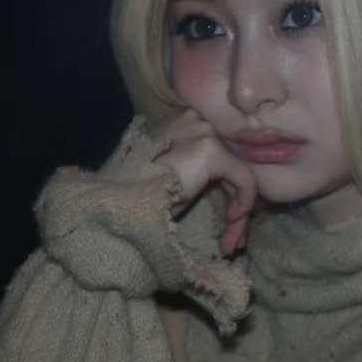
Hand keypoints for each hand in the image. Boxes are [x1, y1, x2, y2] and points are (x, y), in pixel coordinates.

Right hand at [150, 110, 256, 254]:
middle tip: (232, 239)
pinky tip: (231, 223)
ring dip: (238, 214)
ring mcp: (203, 131)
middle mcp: (194, 118)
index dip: (226, 188)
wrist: (118, 201)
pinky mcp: (210, 149)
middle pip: (231, 164)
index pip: (220, 152)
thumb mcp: (171, 175)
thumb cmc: (136, 196)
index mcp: (182, 121)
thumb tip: (230, 192)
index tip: (225, 220)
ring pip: (239, 174)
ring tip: (230, 243)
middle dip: (235, 204)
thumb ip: (196, 170)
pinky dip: (243, 204)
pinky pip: (244, 180)